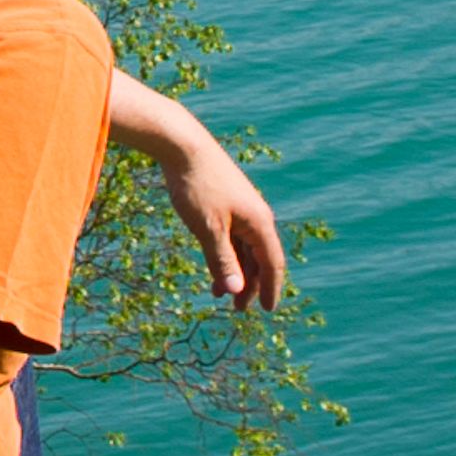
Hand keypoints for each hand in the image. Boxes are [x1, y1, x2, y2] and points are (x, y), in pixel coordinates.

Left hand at [157, 128, 284, 308]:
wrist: (182, 145)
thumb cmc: (196, 186)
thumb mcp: (208, 228)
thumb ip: (222, 260)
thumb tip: (237, 290)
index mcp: (260, 223)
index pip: (273, 264)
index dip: (271, 289)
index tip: (266, 311)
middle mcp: (256, 216)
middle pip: (259, 259)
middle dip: (249, 285)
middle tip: (237, 309)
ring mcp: (241, 209)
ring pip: (243, 248)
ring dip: (234, 272)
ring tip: (219, 294)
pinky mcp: (225, 203)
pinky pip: (231, 236)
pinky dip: (224, 254)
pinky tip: (212, 267)